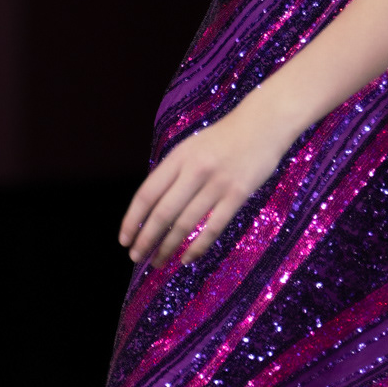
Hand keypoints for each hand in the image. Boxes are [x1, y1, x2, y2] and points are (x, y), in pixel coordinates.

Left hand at [118, 88, 295, 269]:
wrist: (263, 124)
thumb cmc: (224, 138)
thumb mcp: (191, 147)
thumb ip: (173, 173)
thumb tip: (152, 208)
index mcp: (179, 157)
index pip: (147, 193)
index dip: (132, 220)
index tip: (124, 239)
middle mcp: (195, 170)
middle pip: (163, 212)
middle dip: (146, 239)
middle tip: (136, 257)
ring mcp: (217, 183)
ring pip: (185, 224)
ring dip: (168, 247)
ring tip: (158, 262)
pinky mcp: (238, 194)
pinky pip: (213, 227)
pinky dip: (197, 247)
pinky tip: (187, 258)